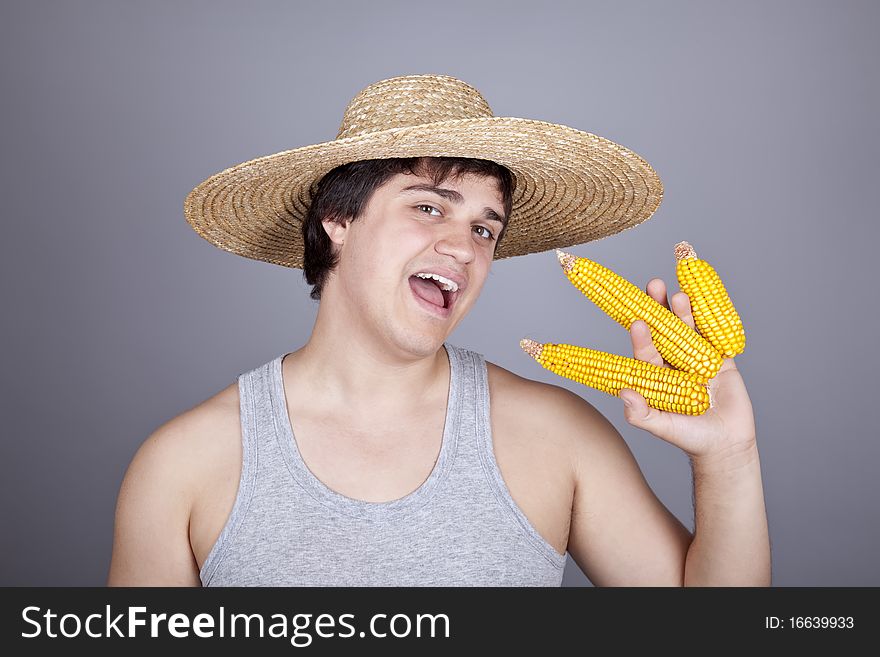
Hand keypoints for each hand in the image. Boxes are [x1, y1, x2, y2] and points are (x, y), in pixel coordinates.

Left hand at [619, 278, 756, 461]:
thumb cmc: (689, 438)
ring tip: (679, 294)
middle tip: (654, 285)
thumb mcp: (664, 428)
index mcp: (655, 375)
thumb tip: (623, 393)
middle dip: (659, 309)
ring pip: (688, 329)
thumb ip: (642, 414)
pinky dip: (712, 317)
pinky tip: (706, 297)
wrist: (726, 444)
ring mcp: (696, 358)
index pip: (646, 352)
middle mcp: (673, 363)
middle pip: (665, 331)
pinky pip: (715, 334)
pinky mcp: (720, 358)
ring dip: (683, 311)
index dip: (642, 337)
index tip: (638, 323)